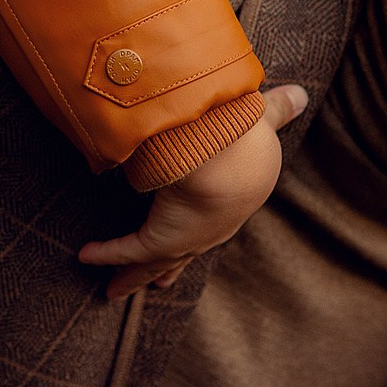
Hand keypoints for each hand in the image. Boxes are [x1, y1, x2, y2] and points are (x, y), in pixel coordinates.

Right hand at [77, 83, 309, 299]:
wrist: (231, 165)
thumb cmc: (249, 143)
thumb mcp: (262, 122)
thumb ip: (276, 110)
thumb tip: (301, 95)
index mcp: (231, 204)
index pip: (214, 223)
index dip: (202, 232)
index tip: (193, 242)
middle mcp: (209, 231)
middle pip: (184, 255)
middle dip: (168, 269)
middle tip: (159, 283)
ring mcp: (184, 240)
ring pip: (153, 264)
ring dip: (132, 277)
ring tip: (113, 292)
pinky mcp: (160, 240)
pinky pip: (127, 251)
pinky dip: (107, 254)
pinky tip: (86, 255)